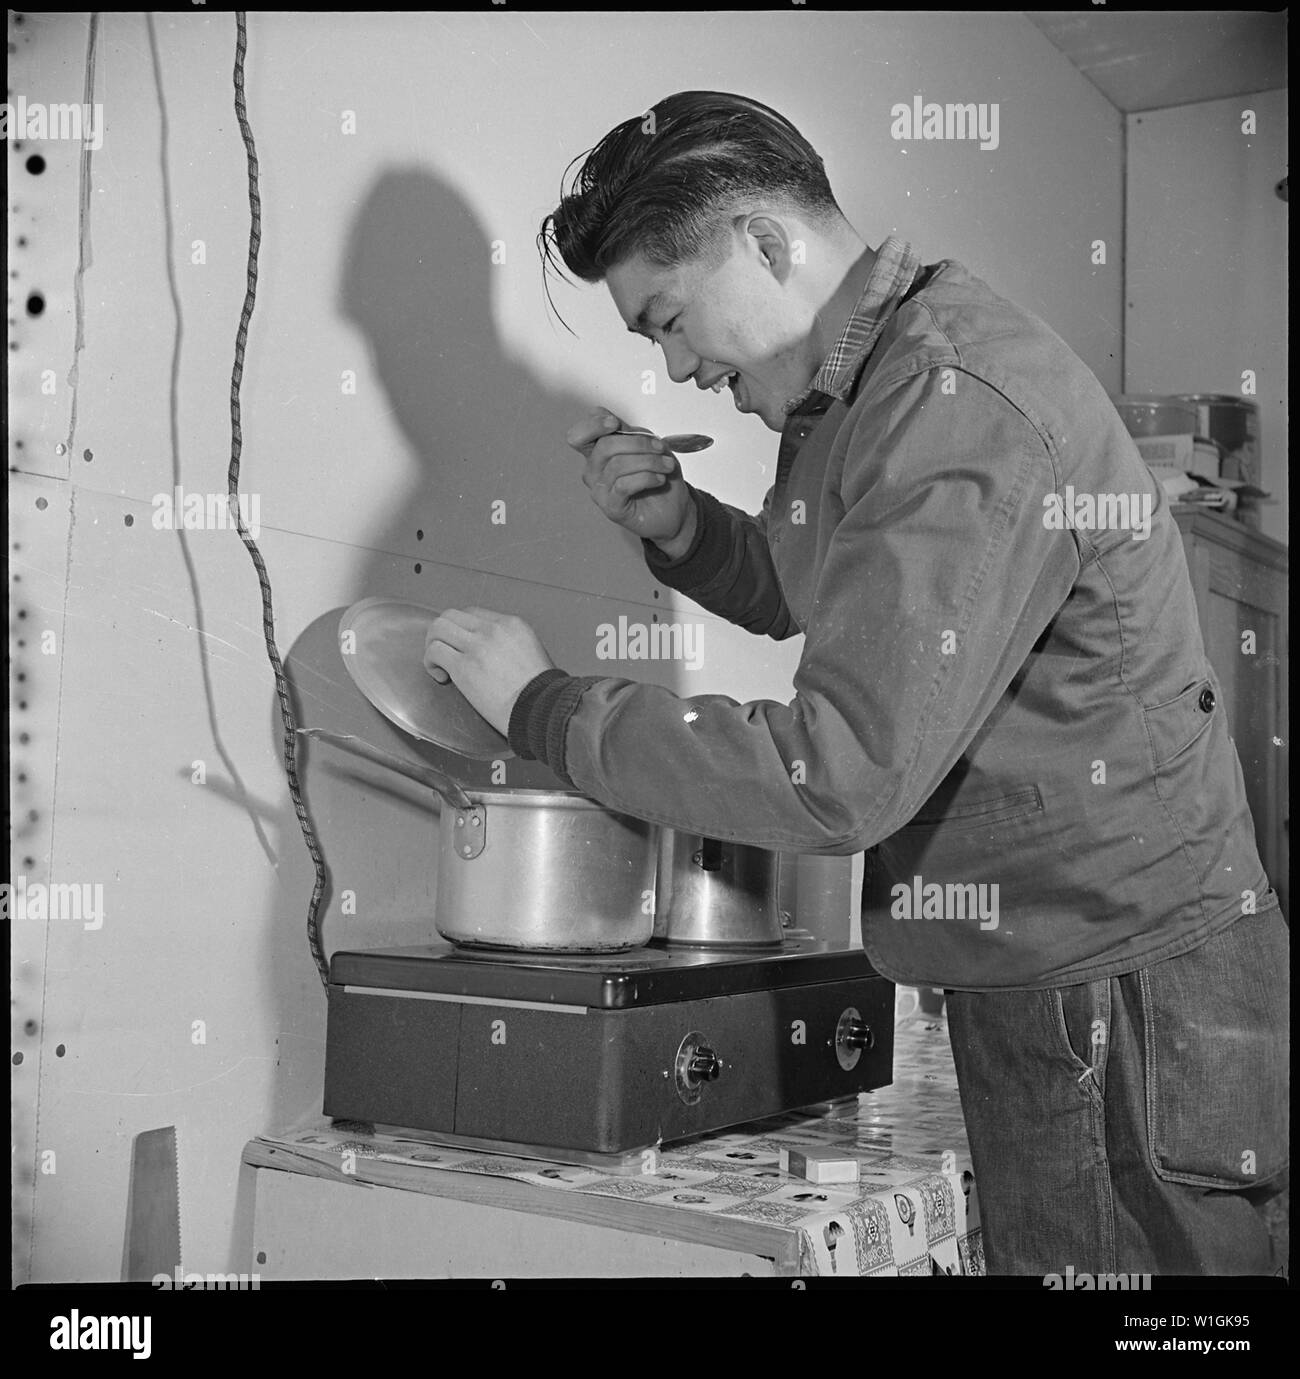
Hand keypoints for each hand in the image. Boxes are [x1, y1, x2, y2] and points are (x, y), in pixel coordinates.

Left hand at [423, 608, 553, 737]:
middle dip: (442, 633)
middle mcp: (493, 629)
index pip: (473, 614)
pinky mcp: (464, 666)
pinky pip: (434, 651)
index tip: (463, 646)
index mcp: (512, 624)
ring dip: (432, 645)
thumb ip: (510, 643)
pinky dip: (431, 663)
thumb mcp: (533, 651)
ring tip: (440, 665)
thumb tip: (492, 651)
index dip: (462, 630)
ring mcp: (477, 646)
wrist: (541, 709)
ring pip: (438, 628)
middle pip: (451, 615)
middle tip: (445, 653)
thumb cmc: (542, 691)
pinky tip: (442, 678)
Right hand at [567, 409, 696, 552]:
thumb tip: (614, 421)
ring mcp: (600, 490)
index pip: (580, 435)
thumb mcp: (649, 447)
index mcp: (599, 452)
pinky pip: (624, 485)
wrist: (673, 509)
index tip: (615, 423)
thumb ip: (630, 433)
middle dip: (638, 443)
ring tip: (667, 466)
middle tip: (660, 447)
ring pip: (617, 465)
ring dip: (649, 462)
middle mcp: (594, 470)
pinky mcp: (611, 507)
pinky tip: (659, 480)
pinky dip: (647, 478)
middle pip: (604, 446)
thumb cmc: (659, 477)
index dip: (593, 425)